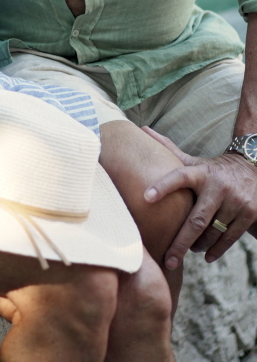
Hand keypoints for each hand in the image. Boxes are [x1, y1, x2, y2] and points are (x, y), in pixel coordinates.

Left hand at [142, 126, 256, 266]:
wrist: (253, 170)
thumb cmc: (213, 170)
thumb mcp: (194, 161)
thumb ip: (169, 149)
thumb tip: (142, 129)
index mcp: (201, 173)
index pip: (179, 176)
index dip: (163, 186)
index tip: (145, 197)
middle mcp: (218, 187)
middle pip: (197, 220)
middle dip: (181, 243)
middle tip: (168, 259)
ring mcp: (235, 202)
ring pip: (212, 233)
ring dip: (197, 246)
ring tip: (188, 250)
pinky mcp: (248, 215)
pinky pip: (229, 239)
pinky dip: (216, 250)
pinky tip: (205, 256)